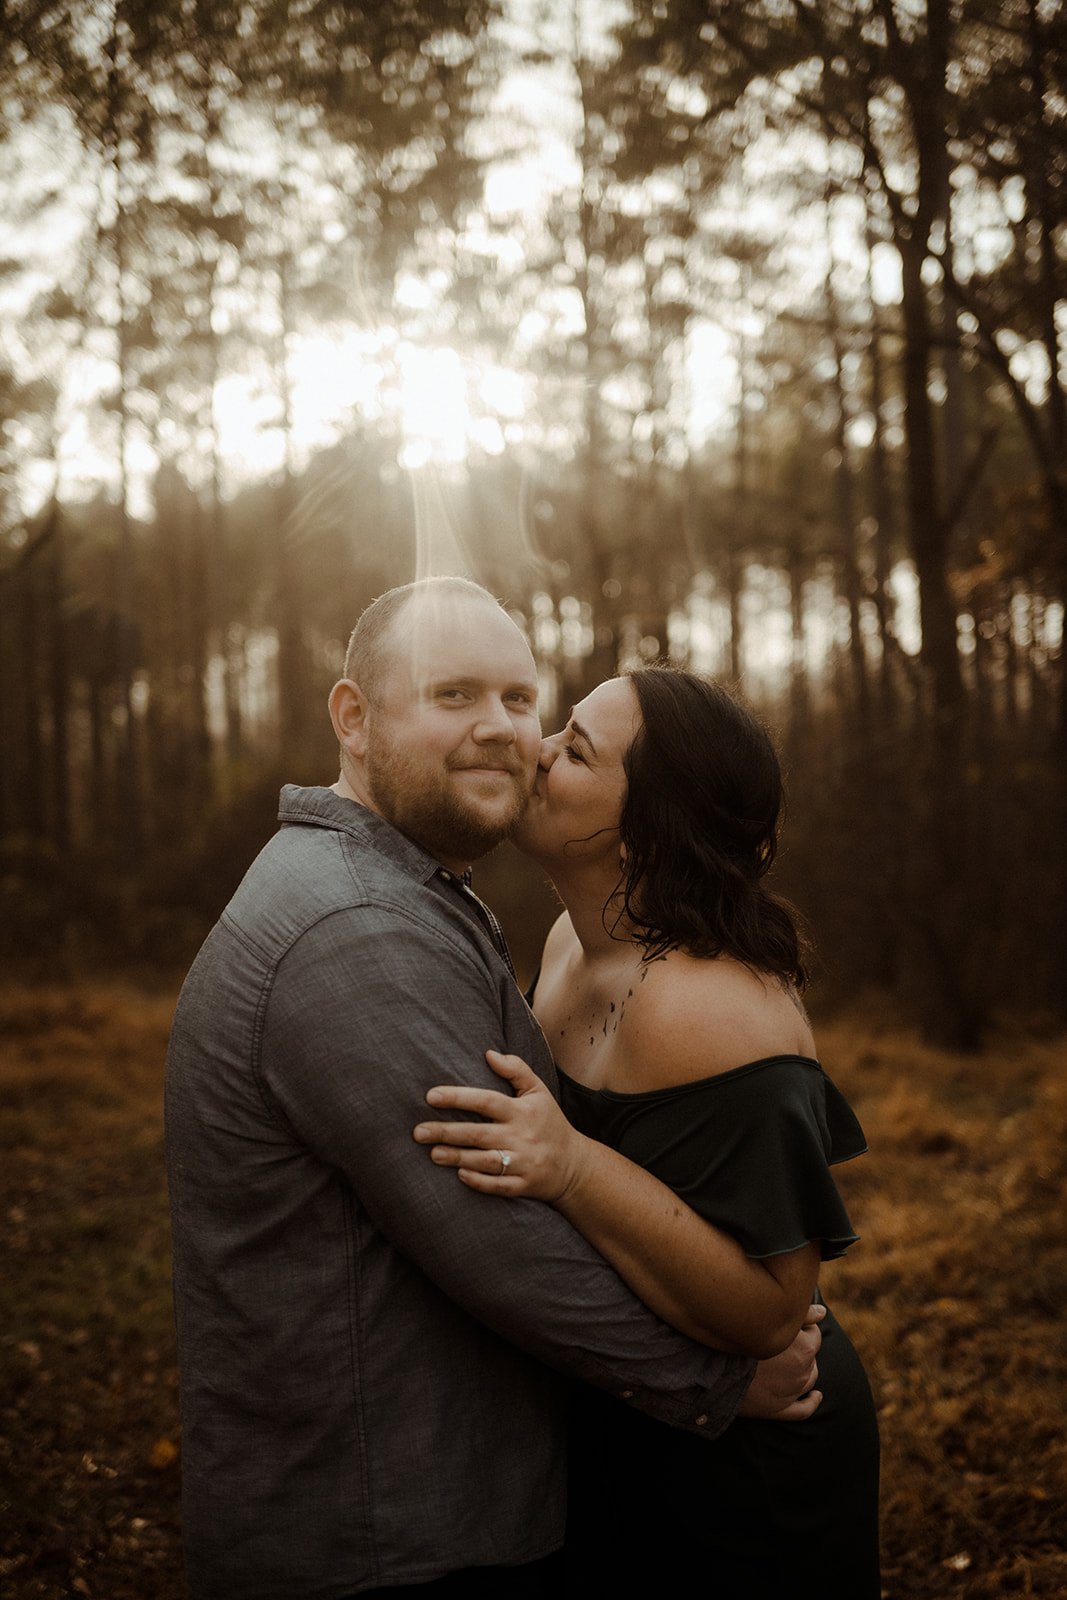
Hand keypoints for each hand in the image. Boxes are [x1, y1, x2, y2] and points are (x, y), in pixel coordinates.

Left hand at [413, 1051, 583, 1201]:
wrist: (574, 1165)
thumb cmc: (549, 1123)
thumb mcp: (538, 1092)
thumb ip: (516, 1070)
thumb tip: (489, 1053)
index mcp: (521, 1112)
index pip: (486, 1101)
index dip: (458, 1098)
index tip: (430, 1096)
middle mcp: (521, 1137)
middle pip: (478, 1133)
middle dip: (446, 1132)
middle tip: (418, 1132)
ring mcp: (522, 1163)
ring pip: (484, 1161)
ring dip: (457, 1158)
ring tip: (433, 1153)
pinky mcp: (523, 1185)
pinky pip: (497, 1185)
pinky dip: (479, 1181)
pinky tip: (459, 1175)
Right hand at [737, 1304, 824, 1420]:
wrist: (714, 1367)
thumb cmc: (741, 1337)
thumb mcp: (772, 1318)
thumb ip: (801, 1314)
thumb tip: (823, 1312)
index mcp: (804, 1349)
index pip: (814, 1334)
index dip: (802, 1327)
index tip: (786, 1324)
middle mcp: (802, 1373)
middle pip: (811, 1357)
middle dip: (802, 1348)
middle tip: (781, 1340)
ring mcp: (792, 1393)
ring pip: (809, 1380)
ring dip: (805, 1370)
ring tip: (788, 1361)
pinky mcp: (779, 1409)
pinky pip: (803, 1410)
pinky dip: (812, 1402)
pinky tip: (816, 1396)